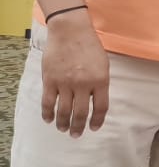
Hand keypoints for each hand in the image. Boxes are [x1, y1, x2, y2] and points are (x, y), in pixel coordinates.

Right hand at [41, 12, 110, 134]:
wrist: (70, 32)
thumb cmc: (90, 46)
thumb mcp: (103, 64)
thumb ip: (100, 83)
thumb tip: (94, 101)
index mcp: (101, 80)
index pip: (101, 107)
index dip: (97, 120)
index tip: (94, 128)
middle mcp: (83, 84)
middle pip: (81, 113)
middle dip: (79, 127)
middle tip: (76, 134)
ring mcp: (65, 83)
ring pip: (63, 110)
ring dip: (63, 123)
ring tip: (63, 129)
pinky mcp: (50, 80)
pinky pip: (48, 102)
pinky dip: (47, 113)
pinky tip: (48, 119)